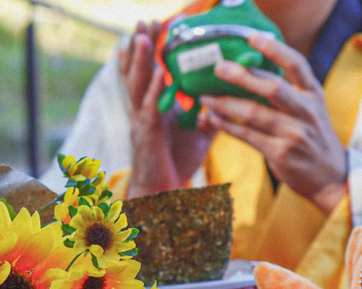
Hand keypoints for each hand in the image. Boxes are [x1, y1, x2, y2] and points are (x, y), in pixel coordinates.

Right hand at [120, 21, 213, 197]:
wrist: (164, 194)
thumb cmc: (176, 163)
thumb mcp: (198, 135)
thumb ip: (209, 116)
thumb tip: (225, 101)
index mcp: (154, 107)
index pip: (149, 72)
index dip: (150, 50)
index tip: (156, 27)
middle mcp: (144, 110)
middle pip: (137, 71)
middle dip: (140, 46)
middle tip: (144, 21)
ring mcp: (142, 121)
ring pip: (137, 85)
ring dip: (140, 61)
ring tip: (143, 37)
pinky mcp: (146, 135)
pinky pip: (149, 109)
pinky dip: (154, 90)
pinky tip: (159, 74)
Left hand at [197, 32, 347, 214]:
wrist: (330, 176)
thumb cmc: (313, 137)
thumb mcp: (311, 109)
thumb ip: (288, 91)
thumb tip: (248, 72)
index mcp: (313, 94)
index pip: (296, 65)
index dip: (275, 49)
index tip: (252, 37)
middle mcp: (306, 112)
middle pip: (272, 87)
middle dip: (242, 76)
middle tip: (219, 67)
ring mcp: (294, 134)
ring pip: (254, 113)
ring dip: (226, 104)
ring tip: (207, 98)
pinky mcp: (281, 154)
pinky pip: (248, 136)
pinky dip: (228, 126)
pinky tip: (214, 119)